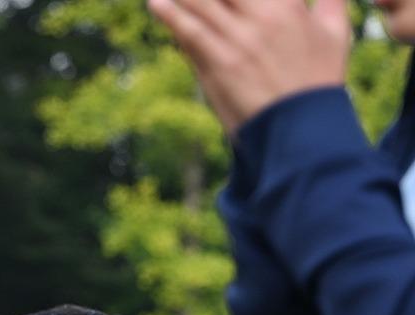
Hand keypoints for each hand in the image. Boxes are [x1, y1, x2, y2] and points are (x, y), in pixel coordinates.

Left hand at [149, 0, 350, 134]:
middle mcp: (262, 15)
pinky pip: (189, 32)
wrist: (300, 127)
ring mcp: (237, 39)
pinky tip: (155, 3)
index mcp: (288, 4)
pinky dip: (170, 15)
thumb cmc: (318, 79)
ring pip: (202, 2)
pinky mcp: (218, 64)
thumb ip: (330, 1)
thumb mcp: (334, 33)